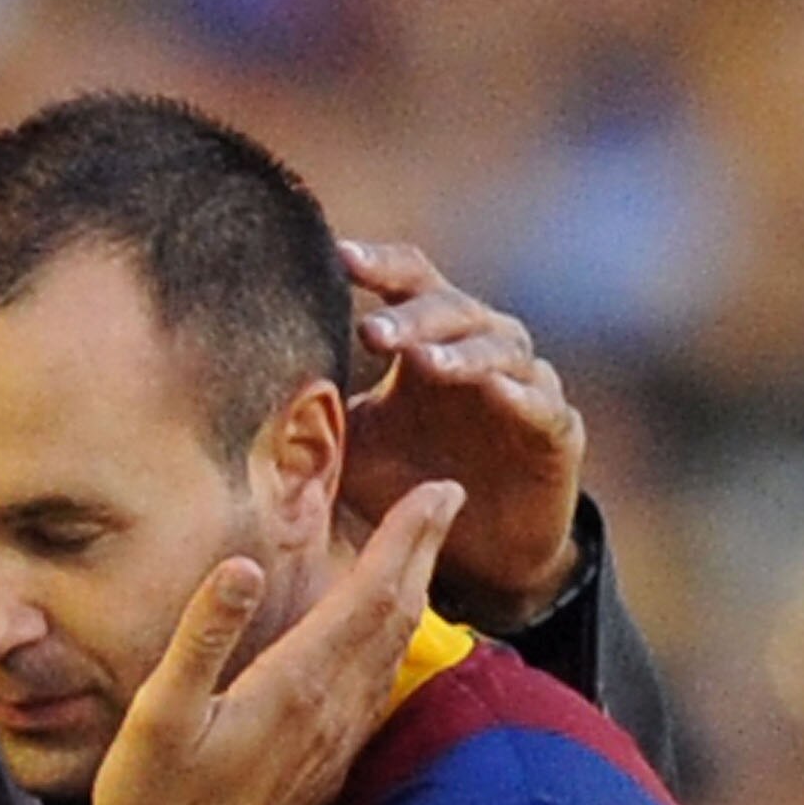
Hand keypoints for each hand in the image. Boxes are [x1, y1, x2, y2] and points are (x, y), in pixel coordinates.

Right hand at [52, 474, 463, 804]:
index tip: (441, 490)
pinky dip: (390, 646)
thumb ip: (201, 638)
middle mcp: (330, 715)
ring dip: (412, 598)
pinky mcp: (323, 772)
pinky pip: (375, 691)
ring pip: (391, 657)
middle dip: (422, 553)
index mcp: (296, 688)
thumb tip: (240, 569)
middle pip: (395, 618)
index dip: (408, 538)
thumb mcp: (158, 716)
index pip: (372, 595)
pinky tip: (384, 644)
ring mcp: (331, 747)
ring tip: (421, 556)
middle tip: (445, 501)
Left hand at [339, 239, 584, 630]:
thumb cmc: (409, 481)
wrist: (479, 549)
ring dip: (460, 351)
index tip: (336, 254)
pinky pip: (540, 400)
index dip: (376, 264)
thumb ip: (317, 413)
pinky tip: (497, 393)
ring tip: (425, 363)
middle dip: (412, 315)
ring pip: (498, 346)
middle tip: (373, 331)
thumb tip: (248, 385)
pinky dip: (519, 394)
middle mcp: (479, 344)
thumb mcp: (353, 447)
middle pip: (450, 308)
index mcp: (427, 337)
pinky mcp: (555, 426)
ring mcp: (523, 381)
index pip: (405, 281)